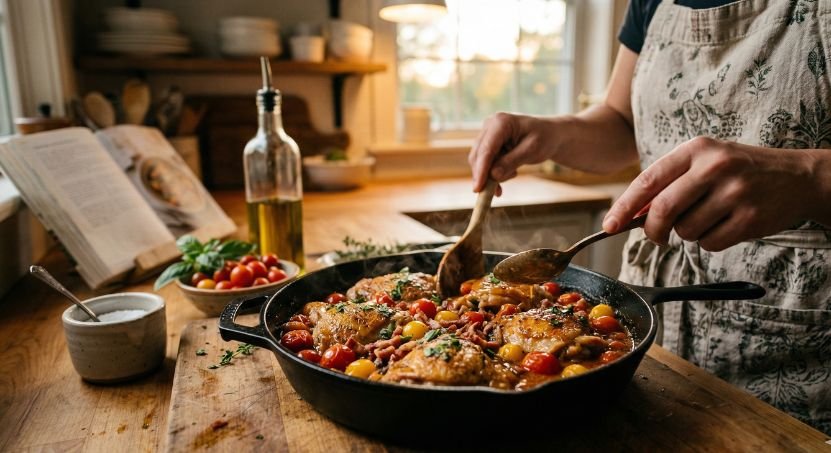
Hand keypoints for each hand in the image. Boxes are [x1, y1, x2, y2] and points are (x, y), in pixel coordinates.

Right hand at [468, 113, 560, 192]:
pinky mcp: (488, 143)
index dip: (481, 170)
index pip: (486, 149)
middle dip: (485, 175)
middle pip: (478, 155)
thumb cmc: (545, 139)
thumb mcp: (532, 151)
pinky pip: (485, 162)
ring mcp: (488, 133)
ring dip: (492, 175)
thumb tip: (493, 176)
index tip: (478, 189)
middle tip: (497, 192)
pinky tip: (508, 176)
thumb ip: (511, 162)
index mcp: (501, 122)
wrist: (550, 134)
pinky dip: (493, 174)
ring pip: (479, 161)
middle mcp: (490, 125)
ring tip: (514, 173)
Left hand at [603, 136, 818, 251]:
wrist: (798, 177)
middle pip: (663, 210)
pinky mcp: (750, 218)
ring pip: (685, 231)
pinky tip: (726, 226)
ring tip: (709, 217)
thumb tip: (629, 214)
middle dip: (652, 231)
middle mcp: (714, 167)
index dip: (624, 207)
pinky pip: (710, 244)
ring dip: (688, 234)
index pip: (648, 181)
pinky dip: (710, 242)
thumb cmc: (739, 171)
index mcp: (696, 149)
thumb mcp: (704, 161)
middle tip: (656, 237)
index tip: (609, 226)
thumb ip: (668, 182)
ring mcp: (734, 192)